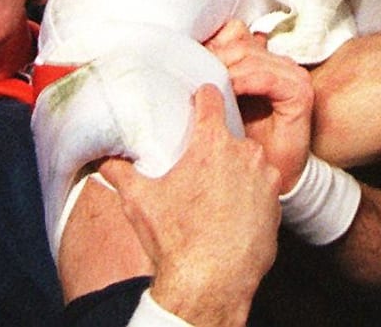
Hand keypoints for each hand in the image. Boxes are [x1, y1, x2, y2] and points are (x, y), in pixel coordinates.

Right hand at [98, 85, 278, 322]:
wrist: (211, 283)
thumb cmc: (176, 241)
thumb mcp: (139, 202)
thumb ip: (120, 172)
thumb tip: (104, 159)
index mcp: (211, 144)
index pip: (211, 98)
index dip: (202, 97)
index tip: (199, 99)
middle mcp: (245, 153)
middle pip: (228, 136)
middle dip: (214, 148)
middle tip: (197, 168)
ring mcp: (265, 178)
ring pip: (248, 163)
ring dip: (235, 172)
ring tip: (214, 197)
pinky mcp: (276, 203)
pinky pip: (262, 190)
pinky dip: (250, 197)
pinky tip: (232, 215)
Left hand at [203, 21, 314, 189]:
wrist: (269, 178)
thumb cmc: (244, 144)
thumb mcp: (221, 103)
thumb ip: (212, 78)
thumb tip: (185, 57)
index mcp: (261, 60)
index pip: (235, 33)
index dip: (211, 44)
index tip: (187, 61)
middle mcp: (279, 63)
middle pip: (239, 44)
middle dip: (213, 59)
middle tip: (191, 77)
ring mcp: (292, 75)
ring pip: (249, 57)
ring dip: (224, 72)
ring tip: (206, 90)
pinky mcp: (299, 92)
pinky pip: (266, 78)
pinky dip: (243, 83)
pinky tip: (228, 93)